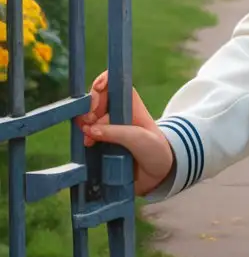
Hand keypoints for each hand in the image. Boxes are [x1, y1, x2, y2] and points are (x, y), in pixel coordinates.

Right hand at [74, 70, 173, 195]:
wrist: (157, 174)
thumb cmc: (154, 149)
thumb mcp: (138, 138)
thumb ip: (115, 132)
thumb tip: (89, 130)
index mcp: (130, 103)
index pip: (112, 84)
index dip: (102, 83)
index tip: (97, 91)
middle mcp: (117, 112)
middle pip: (94, 100)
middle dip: (89, 109)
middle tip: (90, 122)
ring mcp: (107, 127)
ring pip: (87, 119)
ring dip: (85, 126)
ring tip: (90, 139)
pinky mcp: (100, 143)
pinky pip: (85, 136)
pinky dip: (83, 139)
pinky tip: (88, 145)